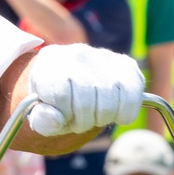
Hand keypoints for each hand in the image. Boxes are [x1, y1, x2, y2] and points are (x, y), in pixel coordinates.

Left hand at [28, 44, 143, 136]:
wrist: (73, 81)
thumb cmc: (55, 101)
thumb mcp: (40, 111)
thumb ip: (42, 119)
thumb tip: (53, 120)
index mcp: (50, 60)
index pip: (60, 94)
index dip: (64, 115)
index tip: (63, 116)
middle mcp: (76, 52)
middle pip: (86, 101)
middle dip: (83, 122)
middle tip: (79, 121)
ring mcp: (103, 56)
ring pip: (109, 103)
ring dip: (102, 119)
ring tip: (93, 115)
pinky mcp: (126, 64)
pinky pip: (132, 97)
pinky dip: (124, 114)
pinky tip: (114, 113)